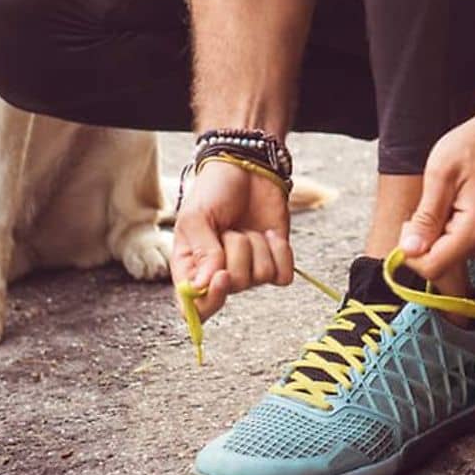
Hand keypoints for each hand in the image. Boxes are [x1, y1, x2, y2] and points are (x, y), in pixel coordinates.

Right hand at [172, 159, 293, 320]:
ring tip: (246, 227)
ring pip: (260, 276)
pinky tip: (269, 234)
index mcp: (190, 268)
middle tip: (230, 229)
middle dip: (237, 251)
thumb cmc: (214, 191)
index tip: (223, 276)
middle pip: (235, 286)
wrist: (246, 168)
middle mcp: (218, 275)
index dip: (210, 299)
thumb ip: (202, 251)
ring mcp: (249, 269)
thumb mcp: (197, 216)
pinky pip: (284, 275)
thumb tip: (205, 284)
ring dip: (257, 245)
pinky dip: (280, 251)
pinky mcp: (274, 261)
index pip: (195, 307)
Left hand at [398, 99, 474, 282]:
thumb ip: (425, 218)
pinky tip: (454, 203)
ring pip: (447, 254)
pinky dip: (448, 228)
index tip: (409, 222)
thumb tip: (408, 251)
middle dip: (424, 239)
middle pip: (439, 262)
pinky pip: (459, 244)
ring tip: (445, 199)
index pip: (432, 267)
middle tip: (429, 202)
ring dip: (436, 232)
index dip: (411, 251)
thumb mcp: (440, 175)